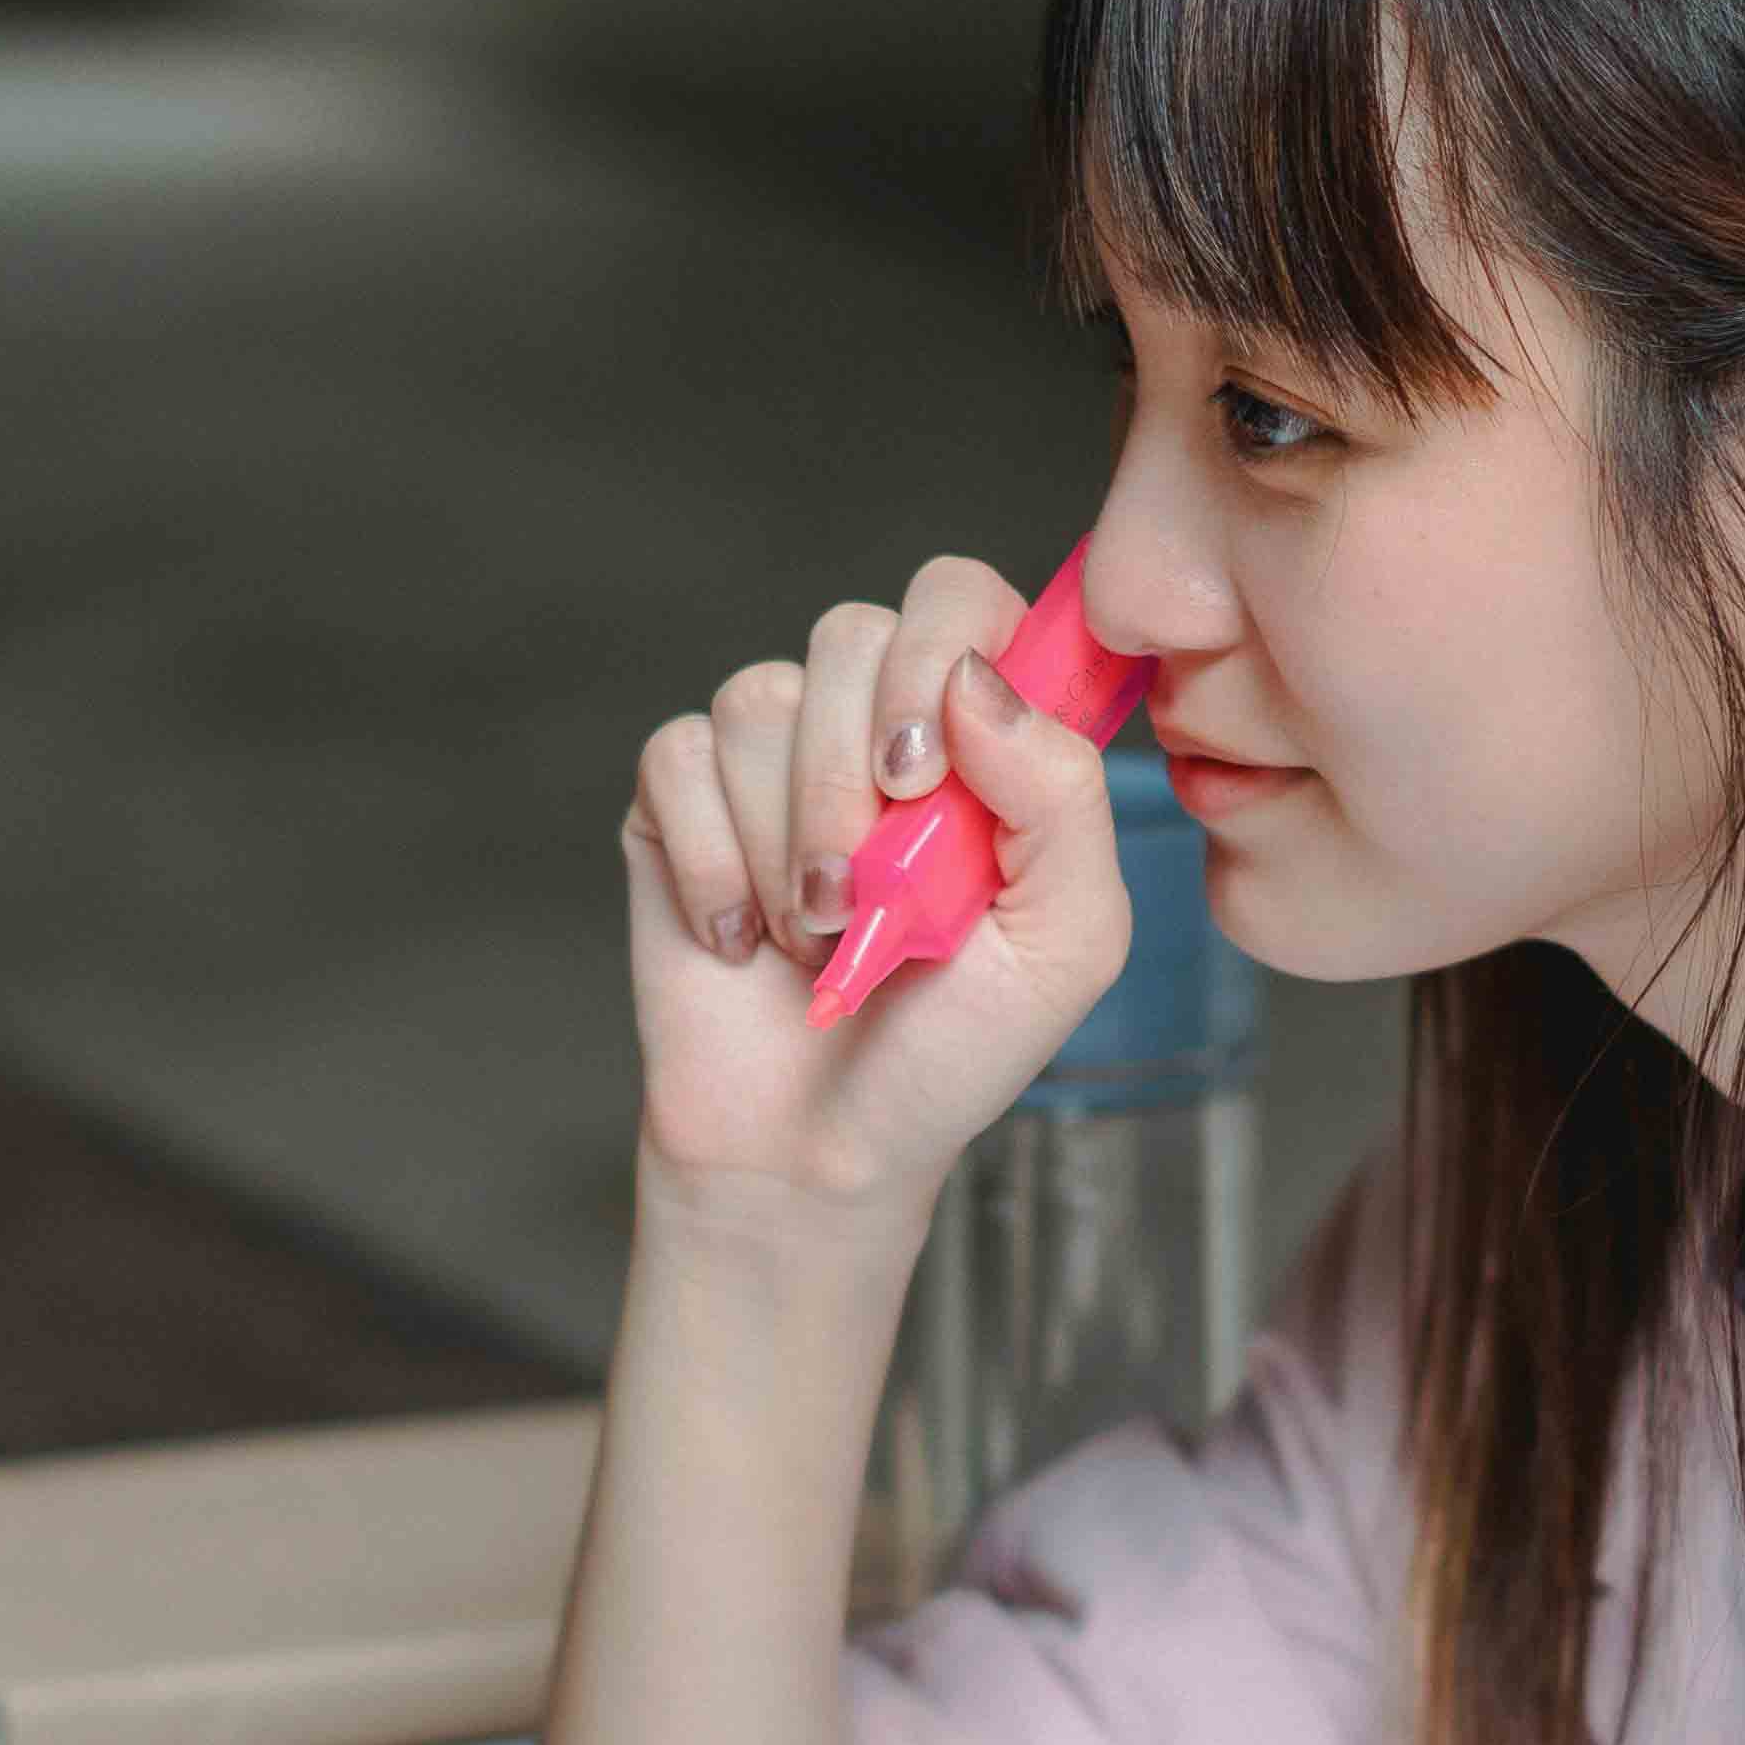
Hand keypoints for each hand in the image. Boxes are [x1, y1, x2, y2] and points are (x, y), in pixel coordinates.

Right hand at [622, 554, 1134, 1217]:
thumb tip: (978, 677)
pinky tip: (742, 937)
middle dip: (853, 776)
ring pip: (761, 698)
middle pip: (853, 632)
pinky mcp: (680, 795)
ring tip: (819, 934)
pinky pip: (679, 758)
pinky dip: (713, 865)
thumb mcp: (1066, 939)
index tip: (924, 776)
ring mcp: (775, 751)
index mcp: (984, 732)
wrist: (822, 1146)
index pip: (963, 598)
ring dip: (790, 841)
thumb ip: (1062, 796)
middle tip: (865, 891)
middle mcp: (878, 718)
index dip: (938, 655)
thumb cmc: (956, 1047)